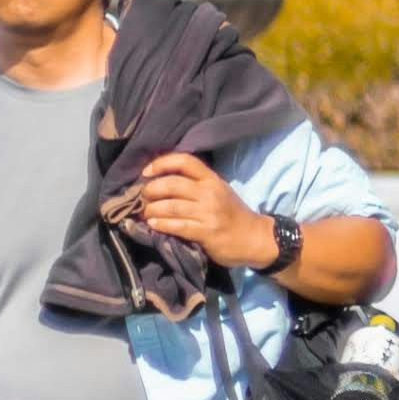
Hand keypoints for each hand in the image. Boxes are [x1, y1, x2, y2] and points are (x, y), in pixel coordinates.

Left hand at [122, 150, 273, 267]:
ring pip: (170, 206)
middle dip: (150, 190)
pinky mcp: (206, 232)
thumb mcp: (219, 192)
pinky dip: (161, 224)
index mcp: (212, 180)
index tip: (146, 172)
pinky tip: (154, 225)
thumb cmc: (232, 214)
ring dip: (151, 210)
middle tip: (143, 198)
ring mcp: (209, 213)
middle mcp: (210, 193)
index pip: (184, 161)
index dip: (161, 163)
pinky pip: (176, 226)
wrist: (255, 238)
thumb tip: (160, 181)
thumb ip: (195, 185)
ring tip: (146, 213)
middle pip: (172, 184)